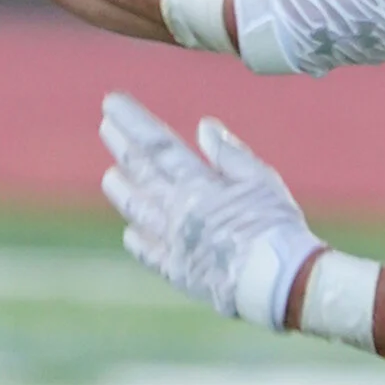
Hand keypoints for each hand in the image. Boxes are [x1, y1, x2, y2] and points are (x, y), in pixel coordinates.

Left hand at [100, 93, 322, 329]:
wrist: (278, 281)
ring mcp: (173, 242)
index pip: (157, 145)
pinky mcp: (179, 272)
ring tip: (110, 176)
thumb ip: (230, 154)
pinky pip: (149, 253)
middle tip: (106, 126)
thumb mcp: (262, 181)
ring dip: (122, 191)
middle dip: (122, 146)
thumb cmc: (276, 227)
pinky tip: (130, 232)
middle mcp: (177, 212)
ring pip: (139, 210)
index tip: (111, 103)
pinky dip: (137, 240)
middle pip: (142, 173)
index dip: (132, 122)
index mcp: (197, 186)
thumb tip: (204, 127)